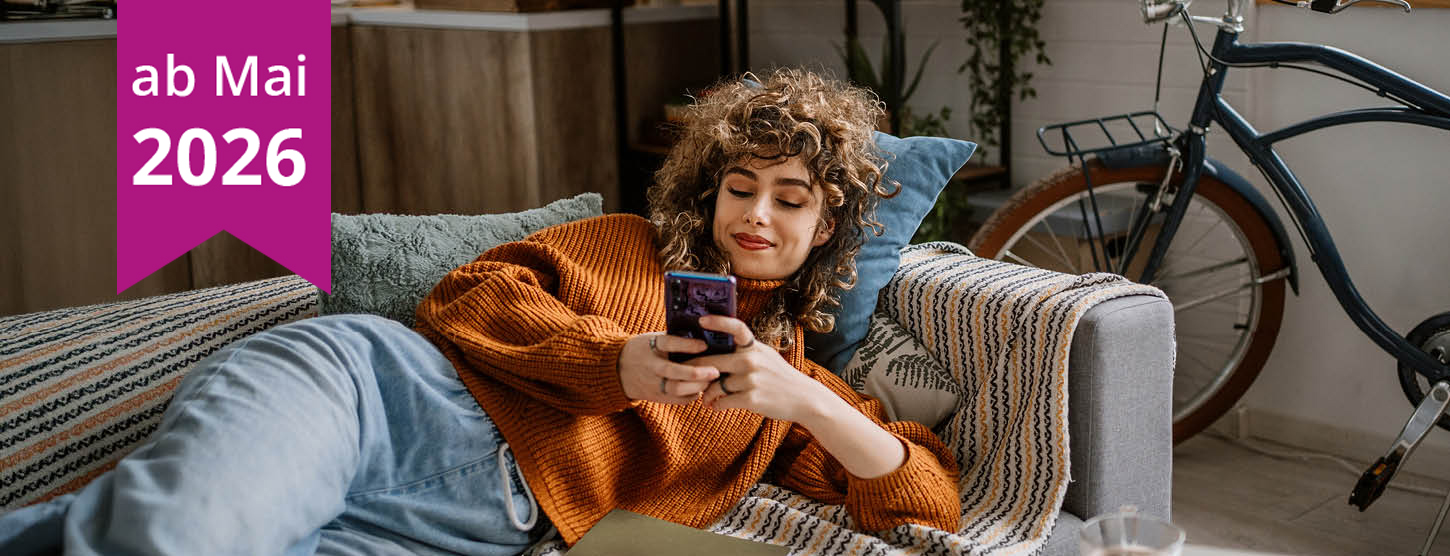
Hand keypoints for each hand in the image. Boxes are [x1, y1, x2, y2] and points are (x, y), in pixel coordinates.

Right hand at [618, 333, 720, 403]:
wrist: (616, 369)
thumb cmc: (643, 349)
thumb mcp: (652, 339)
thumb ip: (673, 339)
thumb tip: (703, 334)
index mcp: (650, 346)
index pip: (668, 343)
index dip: (687, 345)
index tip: (704, 345)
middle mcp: (651, 366)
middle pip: (673, 372)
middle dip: (696, 373)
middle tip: (715, 371)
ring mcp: (652, 383)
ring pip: (676, 389)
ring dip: (697, 386)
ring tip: (710, 380)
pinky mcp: (656, 396)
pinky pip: (678, 399)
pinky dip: (692, 394)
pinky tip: (700, 387)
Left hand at [692, 315, 837, 423]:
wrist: (802, 398)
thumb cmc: (778, 377)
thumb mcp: (765, 356)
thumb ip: (744, 351)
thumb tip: (714, 348)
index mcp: (754, 347)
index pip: (736, 327)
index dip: (718, 322)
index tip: (701, 320)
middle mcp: (752, 360)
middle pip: (712, 361)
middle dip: (694, 370)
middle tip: (684, 375)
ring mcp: (752, 380)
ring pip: (714, 385)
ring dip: (706, 394)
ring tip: (704, 398)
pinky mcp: (751, 399)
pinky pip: (723, 401)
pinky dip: (715, 405)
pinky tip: (714, 407)